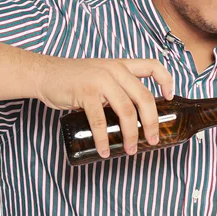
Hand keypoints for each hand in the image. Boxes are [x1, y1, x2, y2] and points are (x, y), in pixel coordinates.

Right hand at [36, 56, 173, 156]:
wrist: (45, 74)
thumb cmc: (74, 78)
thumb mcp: (102, 75)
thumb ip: (118, 89)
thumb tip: (135, 116)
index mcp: (122, 66)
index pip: (153, 66)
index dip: (166, 80)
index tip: (171, 96)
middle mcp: (115, 70)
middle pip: (144, 97)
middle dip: (151, 122)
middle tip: (152, 140)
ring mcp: (101, 81)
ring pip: (126, 111)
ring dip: (130, 135)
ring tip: (130, 150)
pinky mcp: (86, 93)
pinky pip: (100, 121)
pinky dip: (104, 139)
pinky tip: (106, 150)